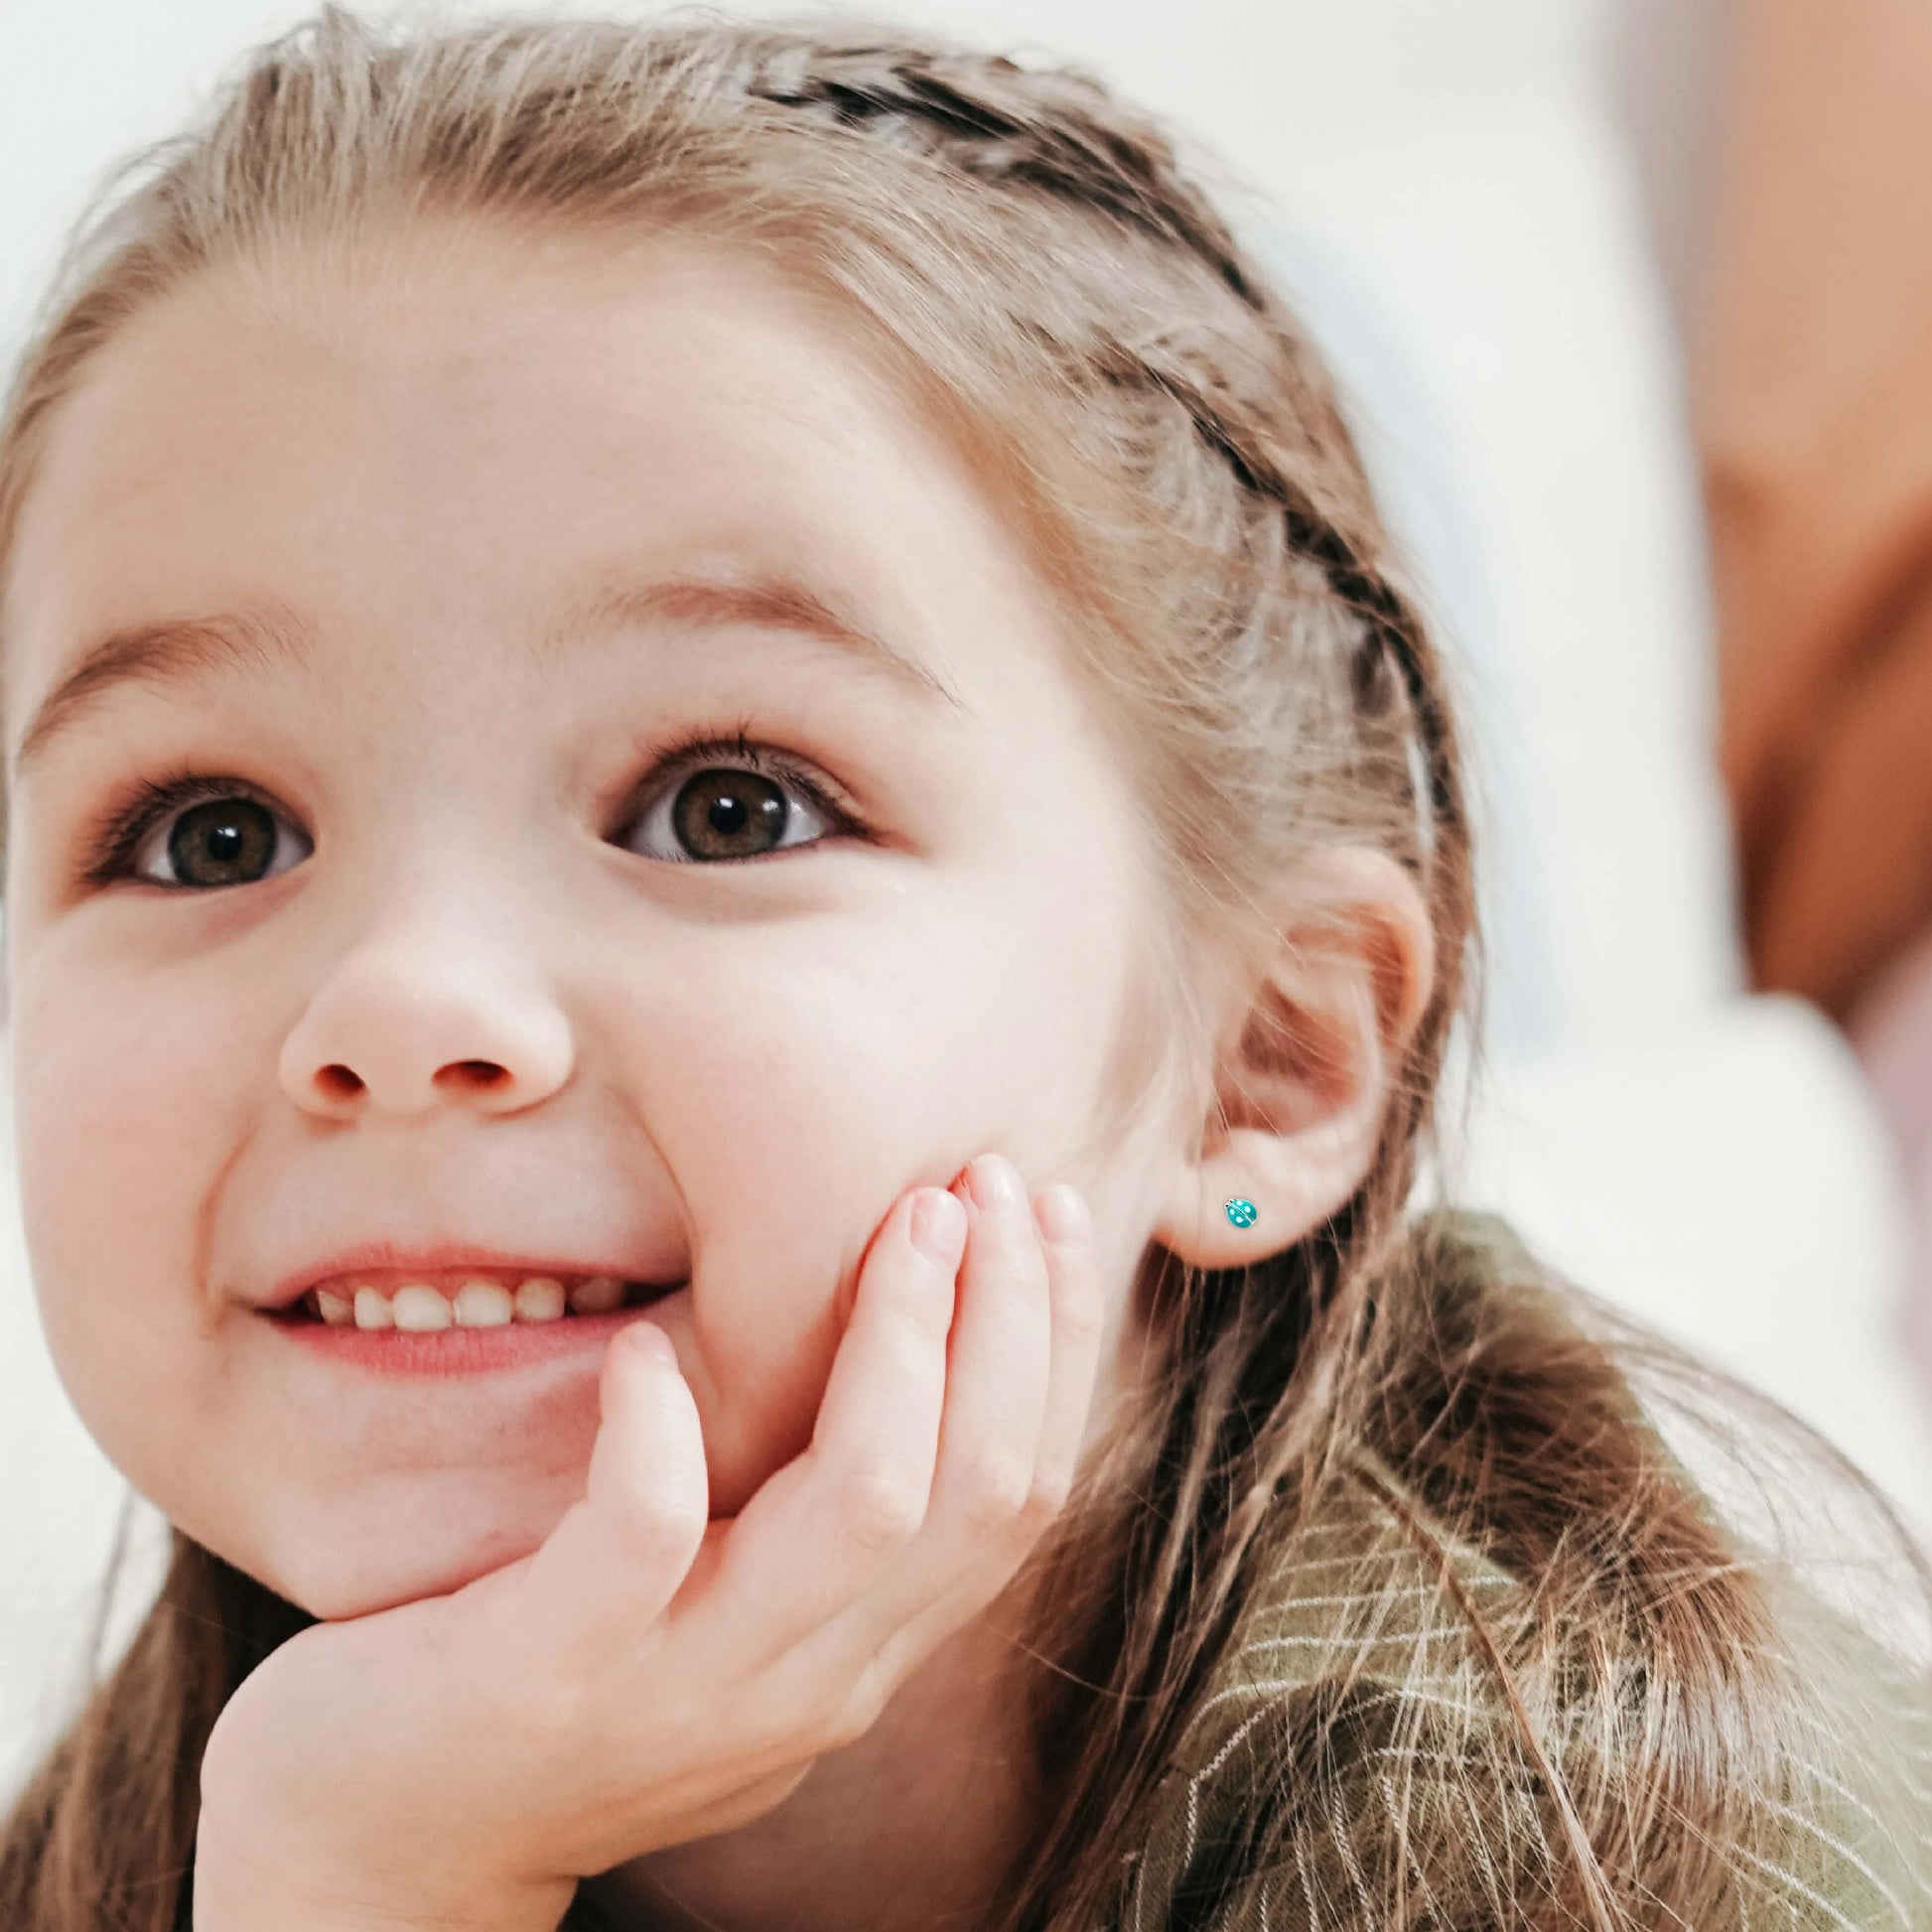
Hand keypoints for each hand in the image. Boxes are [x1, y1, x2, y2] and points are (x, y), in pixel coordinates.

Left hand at [192, 1154, 1102, 1931]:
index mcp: (857, 1653)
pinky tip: (649, 1347)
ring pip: (868, 1504)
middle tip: (994, 1178)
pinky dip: (663, 1425)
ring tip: (906, 1215)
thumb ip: (812, 1518)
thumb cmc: (550, 1678)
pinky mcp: (557, 1670)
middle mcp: (808, 1683)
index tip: (1056, 1211)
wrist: (373, 1852)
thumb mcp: (724, 1612)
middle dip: (1011, 1316)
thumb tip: (900, 1336)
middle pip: (977, 1489)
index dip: (1056, 1343)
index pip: (1018, 1494)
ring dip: (904, 1342)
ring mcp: (691, 1684)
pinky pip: (648, 1531)